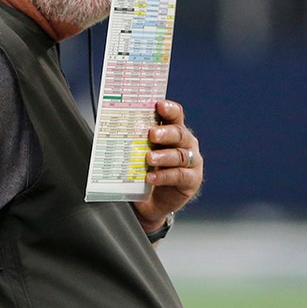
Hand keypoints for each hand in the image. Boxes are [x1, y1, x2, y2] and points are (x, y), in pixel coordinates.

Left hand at [133, 99, 201, 230]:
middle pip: (180, 133)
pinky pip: (179, 176)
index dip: (169, 109)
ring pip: (180, 155)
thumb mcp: (140, 152)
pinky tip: (151, 177)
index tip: (159, 105)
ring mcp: (192, 162)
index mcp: (174, 131)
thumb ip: (136, 140)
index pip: (175, 115)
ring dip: (163, 156)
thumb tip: (115, 126)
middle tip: (151, 134)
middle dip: (165, 133)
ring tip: (148, 159)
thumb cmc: (146, 170)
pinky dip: (164, 176)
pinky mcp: (191, 180)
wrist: (151, 202)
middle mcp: (186, 144)